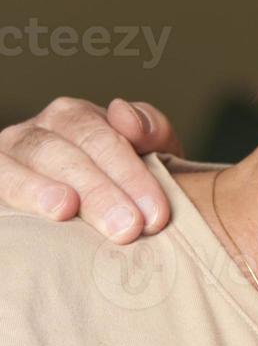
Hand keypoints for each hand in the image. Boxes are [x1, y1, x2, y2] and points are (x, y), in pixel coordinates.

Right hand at [0, 98, 183, 242]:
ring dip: (41, 189)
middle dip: (99, 192)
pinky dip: (13, 192)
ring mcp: (9, 156)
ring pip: (18, 166)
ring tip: (65, 210)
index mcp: (77, 118)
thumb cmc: (126, 182)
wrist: (100, 210)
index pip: (102, 138)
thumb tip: (127, 117)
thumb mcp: (150, 153)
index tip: (155, 214)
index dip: (130, 175)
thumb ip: (151, 130)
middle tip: (128, 228)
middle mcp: (38, 132)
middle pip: (64, 154)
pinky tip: (29, 213)